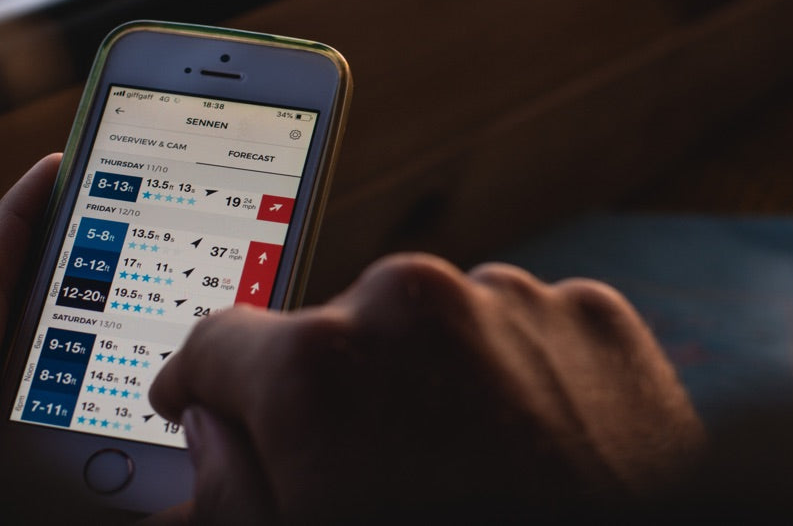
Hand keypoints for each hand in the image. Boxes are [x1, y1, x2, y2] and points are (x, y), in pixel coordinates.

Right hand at [149, 253, 703, 523]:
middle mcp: (411, 304)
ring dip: (429, 379)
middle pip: (331, 331)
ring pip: (430, 326)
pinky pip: (516, 327)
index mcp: (318, 369)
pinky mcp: (591, 314)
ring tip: (468, 463)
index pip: (219, 342)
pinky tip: (529, 444)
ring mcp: (512, 300)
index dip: (201, 382)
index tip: (203, 399)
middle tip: (370, 465)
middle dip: (331, 391)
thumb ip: (228, 493)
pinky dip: (509, 372)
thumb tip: (208, 432)